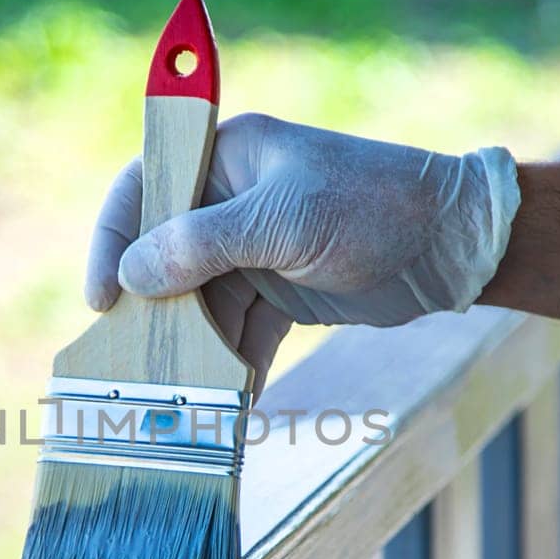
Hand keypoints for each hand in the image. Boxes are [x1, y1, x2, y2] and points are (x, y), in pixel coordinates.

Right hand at [85, 114, 520, 390]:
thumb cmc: (374, 207)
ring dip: (193, 349)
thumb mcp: (285, 222)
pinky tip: (233, 401)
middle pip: (163, 256)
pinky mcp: (280, 291)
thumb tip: (131, 274)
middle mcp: (230, 199)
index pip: (143, 188)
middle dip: (152, 311)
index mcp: (226, 156)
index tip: (102, 299)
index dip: (111, 240)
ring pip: (199, 303)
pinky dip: (233, 366)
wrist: (456, 246)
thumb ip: (203, 245)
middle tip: (136, 364)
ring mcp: (253, 249)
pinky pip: (238, 332)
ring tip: (188, 394)